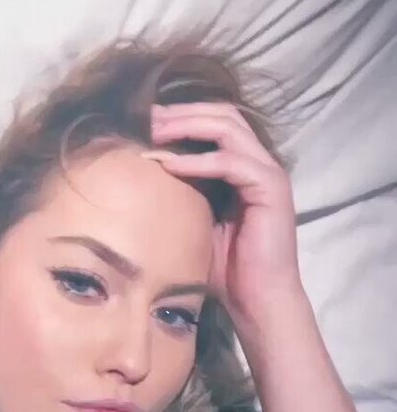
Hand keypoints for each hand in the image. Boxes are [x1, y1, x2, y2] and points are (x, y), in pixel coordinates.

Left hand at [145, 102, 305, 326]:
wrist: (258, 299)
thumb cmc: (227, 269)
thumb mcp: (195, 223)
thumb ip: (180, 196)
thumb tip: (141, 179)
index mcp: (243, 167)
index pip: (214, 123)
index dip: (181, 116)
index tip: (143, 120)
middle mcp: (258, 163)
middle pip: (222, 114)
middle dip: (182, 112)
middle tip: (146, 116)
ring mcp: (268, 173)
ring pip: (228, 128)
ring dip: (188, 125)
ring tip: (155, 132)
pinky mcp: (271, 188)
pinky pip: (231, 162)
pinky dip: (199, 161)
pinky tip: (170, 165)